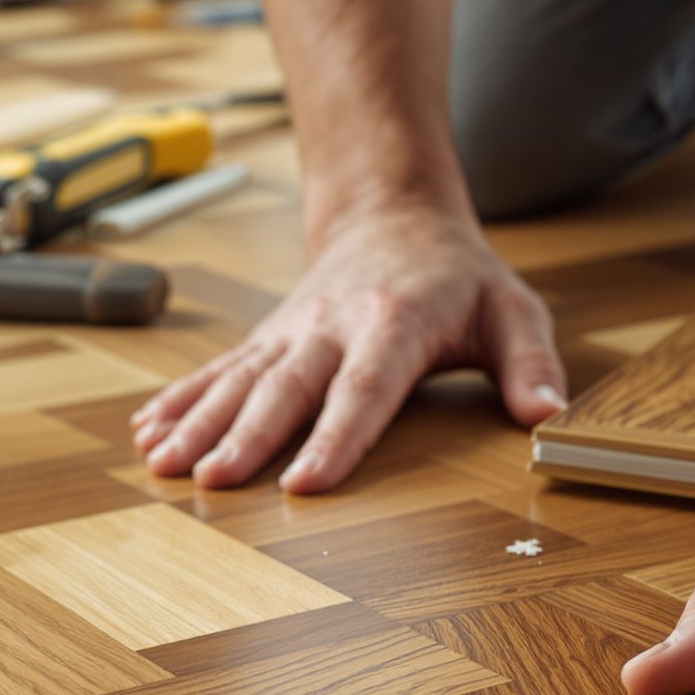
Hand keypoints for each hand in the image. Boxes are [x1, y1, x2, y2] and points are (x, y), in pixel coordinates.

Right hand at [130, 202, 566, 491]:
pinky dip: (181, 400)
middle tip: (214, 479)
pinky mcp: (268, 337)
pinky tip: (146, 433)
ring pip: (241, 378)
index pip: (365, 387)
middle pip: (287, 386)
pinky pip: (219, 369)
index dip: (337, 437)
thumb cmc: (459, 277)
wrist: (395, 213)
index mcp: (394, 321)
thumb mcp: (512, 309)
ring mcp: (292, 329)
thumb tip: (547, 415)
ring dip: (198, 421)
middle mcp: (332, 324)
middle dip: (247, 435)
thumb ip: (530, 362)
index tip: (307, 482)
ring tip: (163, 463)